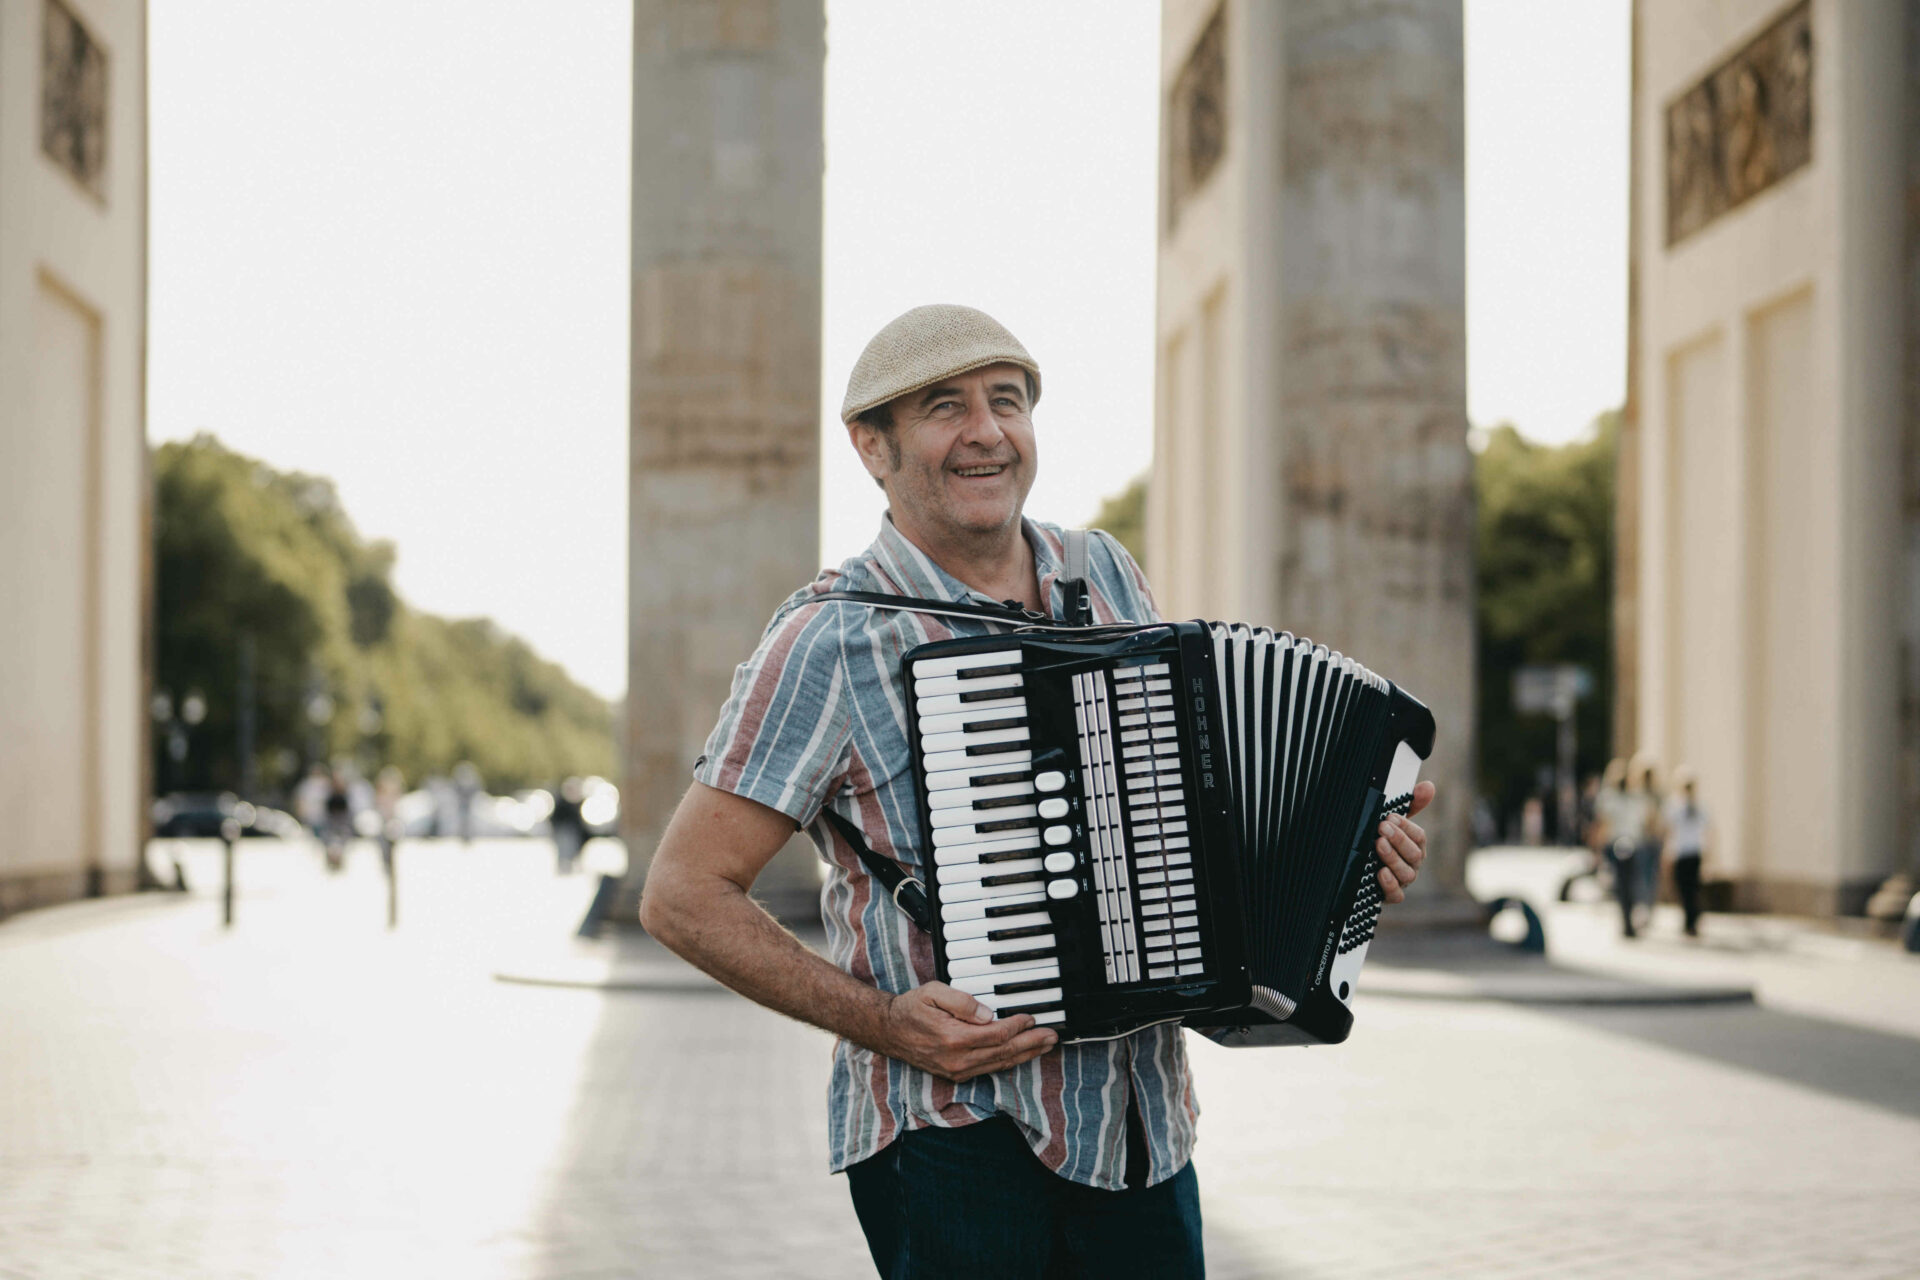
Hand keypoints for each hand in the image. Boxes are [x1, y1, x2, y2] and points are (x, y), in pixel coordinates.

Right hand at [880, 982, 1058, 1082]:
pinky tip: (1021, 1055)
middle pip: (1003, 1053)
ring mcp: (957, 1071)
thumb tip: (987, 1013)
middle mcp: (957, 1060)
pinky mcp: (956, 1074)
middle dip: (1031, 1044)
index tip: (1032, 1018)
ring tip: (1044, 1047)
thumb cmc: (911, 1010)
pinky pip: (989, 1069)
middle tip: (1052, 1037)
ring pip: (999, 1065)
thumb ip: (961, 1001)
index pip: (996, 1034)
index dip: (1017, 1026)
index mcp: (953, 1038)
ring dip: (1025, 1055)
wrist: (889, 1032)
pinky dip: (1008, 1062)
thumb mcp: (933, 993)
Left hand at [1376, 780, 1434, 904]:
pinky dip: (1390, 884)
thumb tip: (1429, 786)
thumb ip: (1410, 805)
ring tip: (1379, 844)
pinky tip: (1380, 872)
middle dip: (1399, 840)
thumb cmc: (1380, 842)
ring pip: (1406, 874)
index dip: (1407, 827)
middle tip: (1382, 827)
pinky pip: (1396, 895)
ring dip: (1393, 858)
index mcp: (1415, 847)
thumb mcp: (1392, 823)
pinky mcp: (1390, 896)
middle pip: (1414, 855)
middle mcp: (1412, 865)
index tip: (1390, 816)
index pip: (1419, 837)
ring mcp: (1402, 882)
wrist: (1357, 871)